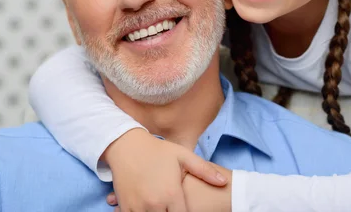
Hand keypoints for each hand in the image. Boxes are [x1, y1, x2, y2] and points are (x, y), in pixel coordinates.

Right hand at [103, 128, 226, 211]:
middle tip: (176, 208)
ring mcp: (138, 207)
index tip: (192, 211)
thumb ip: (204, 170)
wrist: (126, 146)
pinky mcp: (125, 207)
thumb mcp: (183, 156)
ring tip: (163, 208)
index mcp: (172, 194)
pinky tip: (149, 209)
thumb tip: (224, 182)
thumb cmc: (158, 150)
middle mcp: (154, 204)